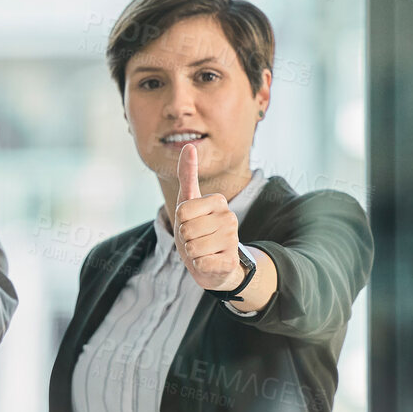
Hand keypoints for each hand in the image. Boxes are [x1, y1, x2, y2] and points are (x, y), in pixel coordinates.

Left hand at [172, 144, 245, 289]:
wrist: (214, 264)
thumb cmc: (197, 232)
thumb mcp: (187, 203)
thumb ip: (188, 176)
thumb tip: (189, 145)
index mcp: (218, 201)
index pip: (181, 210)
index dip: (180, 221)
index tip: (190, 223)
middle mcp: (230, 217)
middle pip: (185, 229)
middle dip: (184, 239)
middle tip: (196, 240)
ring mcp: (233, 240)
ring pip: (192, 248)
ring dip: (191, 254)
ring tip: (202, 251)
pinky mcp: (230, 261)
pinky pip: (200, 263)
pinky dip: (199, 266)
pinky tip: (209, 263)